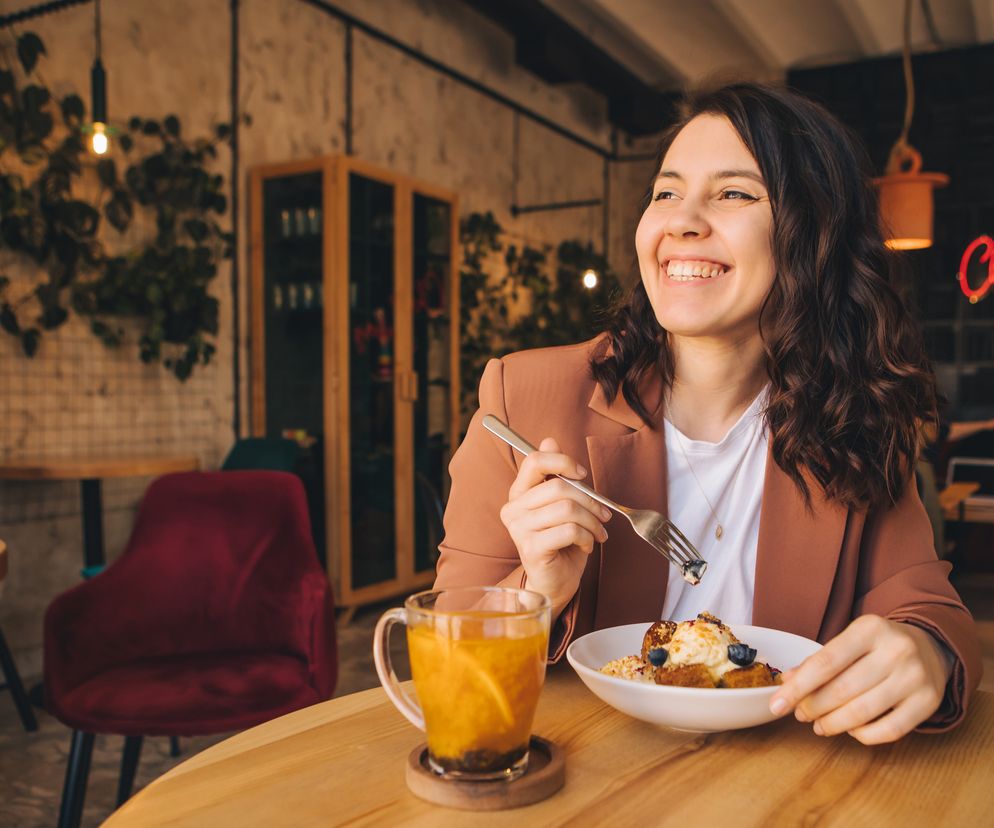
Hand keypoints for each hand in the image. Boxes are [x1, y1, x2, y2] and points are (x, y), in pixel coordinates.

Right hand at [499, 437, 610, 615]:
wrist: (555, 582)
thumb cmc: (561, 542)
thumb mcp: (563, 504)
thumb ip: (556, 475)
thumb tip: (549, 441)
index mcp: (519, 492)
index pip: (534, 461)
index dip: (563, 461)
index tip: (582, 474)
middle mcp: (513, 508)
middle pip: (559, 487)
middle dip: (590, 500)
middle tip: (604, 515)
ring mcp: (519, 529)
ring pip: (567, 509)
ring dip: (592, 521)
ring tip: (598, 532)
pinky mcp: (530, 548)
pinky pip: (568, 530)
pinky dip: (587, 537)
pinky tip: (587, 544)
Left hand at [768, 615, 953, 744]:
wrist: (930, 646)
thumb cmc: (878, 645)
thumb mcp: (850, 641)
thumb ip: (819, 660)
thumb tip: (787, 682)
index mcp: (869, 628)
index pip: (825, 662)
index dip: (797, 688)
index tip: (777, 705)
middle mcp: (895, 650)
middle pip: (842, 689)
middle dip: (813, 707)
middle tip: (800, 715)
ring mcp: (915, 676)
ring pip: (863, 712)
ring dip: (833, 724)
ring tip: (820, 726)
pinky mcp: (928, 701)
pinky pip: (889, 730)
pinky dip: (863, 735)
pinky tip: (850, 731)